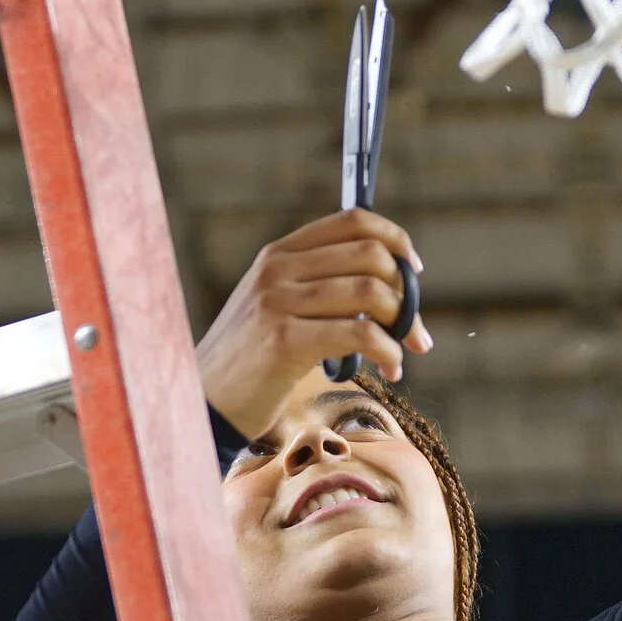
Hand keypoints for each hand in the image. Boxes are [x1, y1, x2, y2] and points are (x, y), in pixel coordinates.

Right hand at [195, 209, 431, 438]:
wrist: (205, 400)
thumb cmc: (253, 359)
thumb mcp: (276, 305)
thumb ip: (319, 286)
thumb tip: (393, 284)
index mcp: (279, 253)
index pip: (353, 220)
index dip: (394, 240)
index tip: (414, 270)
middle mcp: (277, 269)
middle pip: (371, 257)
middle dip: (407, 294)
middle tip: (415, 330)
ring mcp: (277, 302)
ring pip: (371, 292)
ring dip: (403, 326)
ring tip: (405, 353)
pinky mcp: (283, 341)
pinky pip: (359, 335)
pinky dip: (389, 352)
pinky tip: (391, 370)